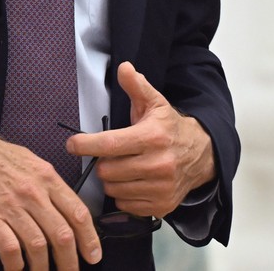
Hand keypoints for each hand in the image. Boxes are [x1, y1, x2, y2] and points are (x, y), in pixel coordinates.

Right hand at [0, 112, 101, 269]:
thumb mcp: (29, 160)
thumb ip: (47, 184)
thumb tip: (64, 206)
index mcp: (45, 177)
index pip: (78, 213)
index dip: (90, 239)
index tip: (93, 254)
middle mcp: (32, 192)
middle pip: (62, 235)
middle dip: (70, 261)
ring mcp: (10, 206)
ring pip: (38, 246)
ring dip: (43, 268)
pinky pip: (9, 249)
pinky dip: (16, 265)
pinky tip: (16, 269)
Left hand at [66, 62, 214, 217]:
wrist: (201, 155)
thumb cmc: (170, 128)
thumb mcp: (154, 103)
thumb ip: (136, 86)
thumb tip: (123, 67)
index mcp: (152, 137)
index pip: (109, 144)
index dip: (85, 144)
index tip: (72, 144)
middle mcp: (158, 164)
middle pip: (107, 170)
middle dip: (102, 162)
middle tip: (111, 154)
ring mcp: (160, 188)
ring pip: (113, 190)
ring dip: (112, 180)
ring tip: (123, 167)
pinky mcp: (161, 206)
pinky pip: (125, 205)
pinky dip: (123, 195)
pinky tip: (133, 182)